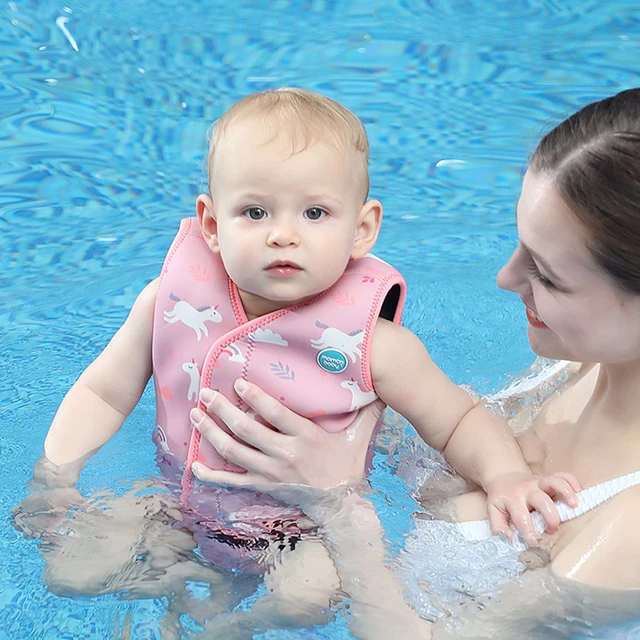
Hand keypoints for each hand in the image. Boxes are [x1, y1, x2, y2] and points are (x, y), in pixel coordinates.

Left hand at [189, 379, 383, 498]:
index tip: (239, 384)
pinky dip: (211, 475)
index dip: (256, 399)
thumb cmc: (346, 467)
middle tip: (205, 394)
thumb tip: (383, 390)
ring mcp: (270, 473)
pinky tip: (194, 464)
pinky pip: (231, 481)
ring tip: (195, 416)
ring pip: (233, 452)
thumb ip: (367, 413)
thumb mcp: (358, 438)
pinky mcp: (262, 487)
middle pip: (246, 431)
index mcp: (306, 439)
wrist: (339, 505)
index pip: (275, 415)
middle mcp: (284, 455)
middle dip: (222, 411)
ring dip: (211, 434)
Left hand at [485, 471, 580, 544]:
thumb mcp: (493, 511)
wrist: (503, 477)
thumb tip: (511, 540)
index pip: (522, 518)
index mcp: (513, 500)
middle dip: (550, 517)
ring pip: (554, 482)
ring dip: (566, 492)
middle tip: (552, 528)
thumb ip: (499, 527)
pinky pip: (563, 475)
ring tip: (574, 505)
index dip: (529, 533)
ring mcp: (539, 482)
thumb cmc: (501, 498)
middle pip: (541, 500)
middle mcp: (527, 490)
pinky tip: (580, 492)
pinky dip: (572, 482)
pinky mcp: (548, 478)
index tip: (535, 544)